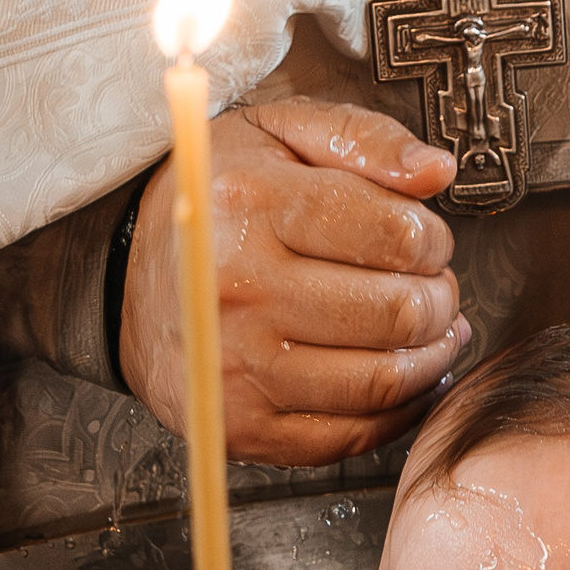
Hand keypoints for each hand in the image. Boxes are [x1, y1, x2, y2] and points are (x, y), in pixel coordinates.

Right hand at [119, 97, 470, 466]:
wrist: (128, 276)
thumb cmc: (217, 202)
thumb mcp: (280, 134)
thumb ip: (364, 140)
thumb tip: (435, 172)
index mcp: (251, 205)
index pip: (397, 236)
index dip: (435, 241)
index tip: (427, 241)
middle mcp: (238, 291)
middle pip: (399, 313)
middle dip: (440, 300)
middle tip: (433, 288)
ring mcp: (237, 368)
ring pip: (386, 380)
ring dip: (431, 357)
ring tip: (425, 331)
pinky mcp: (244, 426)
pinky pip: (354, 435)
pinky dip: (399, 409)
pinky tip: (401, 374)